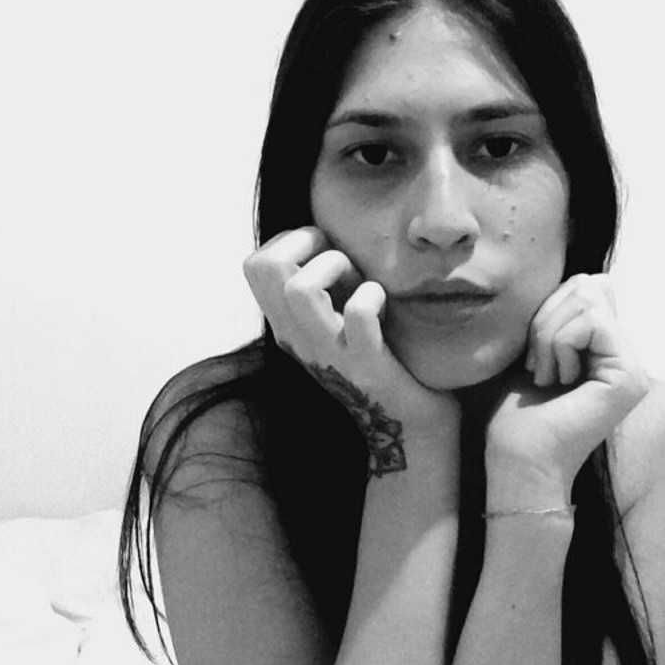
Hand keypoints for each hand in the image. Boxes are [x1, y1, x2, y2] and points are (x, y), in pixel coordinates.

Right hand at [243, 227, 458, 471]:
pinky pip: (359, 313)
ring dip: (335, 265)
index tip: (325, 254)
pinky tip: (384, 304)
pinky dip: (374, 295)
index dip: (291, 241)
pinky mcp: (367, 366)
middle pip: (264, 266)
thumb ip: (325, 287)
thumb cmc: (382, 362)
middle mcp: (298, 340)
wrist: (409, 428)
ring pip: (299, 288)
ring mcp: (329, 354)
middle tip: (340, 261)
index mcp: (287, 327)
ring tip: (359, 281)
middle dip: (307, 241)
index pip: (254, 264)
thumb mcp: (339, 321)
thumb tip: (326, 237)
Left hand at [485, 274, 648, 503]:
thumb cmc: (518, 416)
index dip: (550, 308)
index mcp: (607, 351)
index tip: (535, 356)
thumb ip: (561, 315)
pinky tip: (557, 383)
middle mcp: (627, 358)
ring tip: (547, 378)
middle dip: (546, 320)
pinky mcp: (630, 376)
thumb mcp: (536, 349)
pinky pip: (591, 321)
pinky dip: (559, 345)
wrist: (518, 463)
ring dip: (548, 337)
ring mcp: (633, 368)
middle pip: (587, 284)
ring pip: (588, 298)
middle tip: (539, 369)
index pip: (587, 285)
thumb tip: (584, 279)